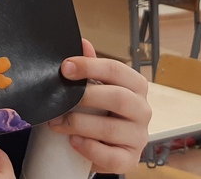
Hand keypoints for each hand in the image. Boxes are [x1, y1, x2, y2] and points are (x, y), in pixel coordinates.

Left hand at [47, 39, 150, 173]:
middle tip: (60, 100)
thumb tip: (82, 42)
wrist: (107, 146)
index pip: (116, 70)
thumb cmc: (103, 112)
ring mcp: (139, 136)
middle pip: (119, 98)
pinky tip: (73, 141)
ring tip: (58, 123)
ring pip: (112, 128)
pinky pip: (111, 156)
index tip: (65, 68)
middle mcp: (143, 110)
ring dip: (80, 124)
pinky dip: (89, 148)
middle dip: (85, 97)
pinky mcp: (130, 159)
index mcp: (136, 86)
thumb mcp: (98, 88)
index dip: (89, 66)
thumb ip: (91, 68)